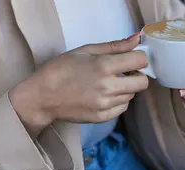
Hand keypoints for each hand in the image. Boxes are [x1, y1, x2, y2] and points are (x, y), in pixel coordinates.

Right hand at [10, 33, 147, 136]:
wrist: (41, 96)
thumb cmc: (61, 69)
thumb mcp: (85, 50)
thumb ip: (115, 46)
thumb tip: (137, 38)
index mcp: (104, 66)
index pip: (140, 61)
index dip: (139, 58)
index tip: (132, 59)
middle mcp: (107, 86)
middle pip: (142, 83)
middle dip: (137, 75)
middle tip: (125, 72)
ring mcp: (105, 104)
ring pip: (132, 95)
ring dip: (126, 88)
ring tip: (108, 83)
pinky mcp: (102, 117)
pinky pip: (122, 107)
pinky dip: (118, 100)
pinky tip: (104, 94)